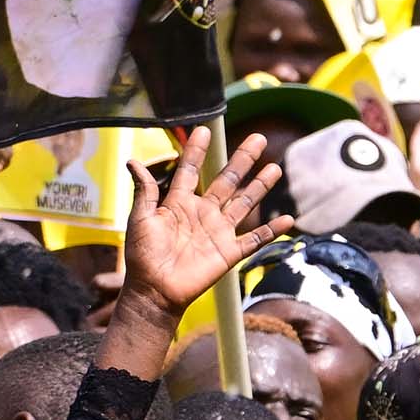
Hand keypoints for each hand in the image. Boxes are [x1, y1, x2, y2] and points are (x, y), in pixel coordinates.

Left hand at [117, 129, 292, 322]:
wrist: (155, 290)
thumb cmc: (143, 256)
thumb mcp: (140, 219)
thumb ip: (144, 191)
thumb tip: (132, 161)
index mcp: (179, 203)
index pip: (190, 170)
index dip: (196, 150)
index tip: (204, 130)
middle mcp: (203, 212)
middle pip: (227, 180)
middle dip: (243, 159)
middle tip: (258, 139)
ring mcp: (219, 231)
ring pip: (245, 203)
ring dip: (260, 186)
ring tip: (275, 168)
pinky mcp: (230, 252)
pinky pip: (255, 238)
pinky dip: (272, 230)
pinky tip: (288, 219)